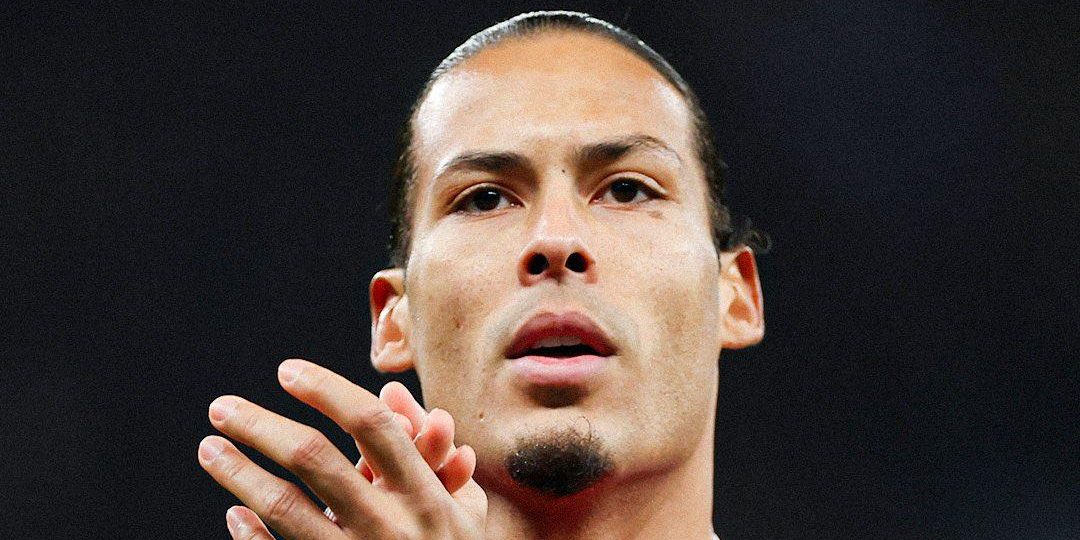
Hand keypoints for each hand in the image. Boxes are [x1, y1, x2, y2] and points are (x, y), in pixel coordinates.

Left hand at [198, 359, 486, 538]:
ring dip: (238, 472)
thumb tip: (390, 393)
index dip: (326, 389)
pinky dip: (250, 534)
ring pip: (284, 506)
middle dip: (260, 425)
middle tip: (220, 407)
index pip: (371, 423)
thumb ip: (430, 447)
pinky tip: (234, 511)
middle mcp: (388, 523)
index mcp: (424, 493)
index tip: (287, 370)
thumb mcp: (461, 504)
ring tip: (210, 448)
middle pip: (313, 457)